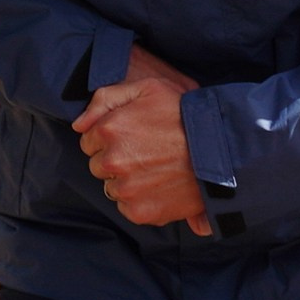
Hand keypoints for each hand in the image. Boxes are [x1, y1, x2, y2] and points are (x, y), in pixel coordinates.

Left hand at [74, 61, 212, 235]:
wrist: (221, 150)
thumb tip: (78, 125)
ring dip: (126, 180)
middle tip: (145, 152)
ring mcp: (126, 188)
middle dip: (115, 159)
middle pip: (98, 165)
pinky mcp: (140, 211)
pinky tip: (159, 185)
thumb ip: (106, 99)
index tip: (131, 136)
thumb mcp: (147, 88)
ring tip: (155, 168)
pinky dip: (139, 200)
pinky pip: (126, 207)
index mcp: (109, 129)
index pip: (89, 141)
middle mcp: (113, 160)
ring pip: (111, 187)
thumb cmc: (184, 114)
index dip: (109, 138)